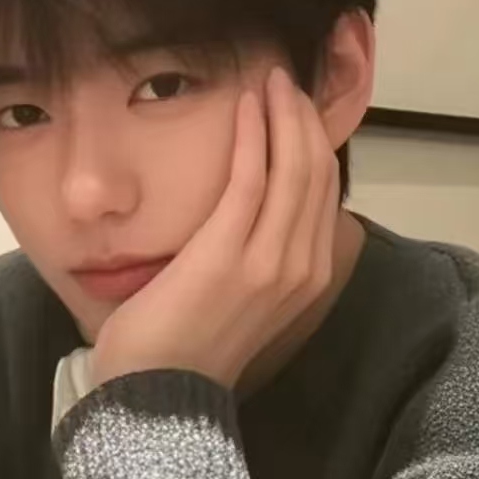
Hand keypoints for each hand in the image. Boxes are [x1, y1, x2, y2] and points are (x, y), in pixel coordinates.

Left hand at [92, 66, 338, 388]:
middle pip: (317, 173)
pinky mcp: (228, 253)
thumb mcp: (239, 299)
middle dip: (304, 119)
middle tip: (284, 80)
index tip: (294, 108)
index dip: (313, 143)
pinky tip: (245, 104)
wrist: (155, 398)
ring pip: (294, 167)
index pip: (324, 193)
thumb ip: (256, 256)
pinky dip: (252, 133)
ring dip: (283, 115)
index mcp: (308, 279)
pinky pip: (251, 177)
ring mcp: (269, 262)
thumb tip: (249, 212)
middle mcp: (301, 267)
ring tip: (269, 81)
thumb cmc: (188, 348)